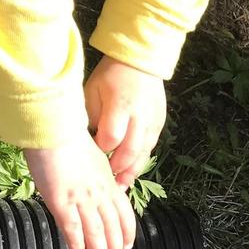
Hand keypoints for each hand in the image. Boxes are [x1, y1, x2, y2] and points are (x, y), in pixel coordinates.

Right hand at [25, 134, 135, 248]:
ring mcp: (81, 198)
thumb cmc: (67, 138)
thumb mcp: (92, 156)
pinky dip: (78, 245)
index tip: (126, 247)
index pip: (124, 213)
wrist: (52, 127)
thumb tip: (102, 185)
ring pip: (97, 233)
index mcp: (108, 181)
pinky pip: (73, 228)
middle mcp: (99, 192)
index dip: (126, 232)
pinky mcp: (61, 200)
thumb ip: (98, 175)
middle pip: (113, 228)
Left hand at [85, 57, 166, 187]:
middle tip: (106, 182)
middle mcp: (139, 117)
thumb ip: (91, 117)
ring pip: (143, 154)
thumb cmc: (111, 77)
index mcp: (120, 106)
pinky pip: (150, 149)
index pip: (111, 137)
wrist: (141, 63)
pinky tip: (130, 172)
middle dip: (117, 168)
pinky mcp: (159, 125)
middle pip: (130, 151)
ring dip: (131, 171)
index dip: (101, 150)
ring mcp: (152, 122)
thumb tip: (90, 143)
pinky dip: (140, 162)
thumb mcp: (93, 91)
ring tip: (120, 185)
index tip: (92, 157)